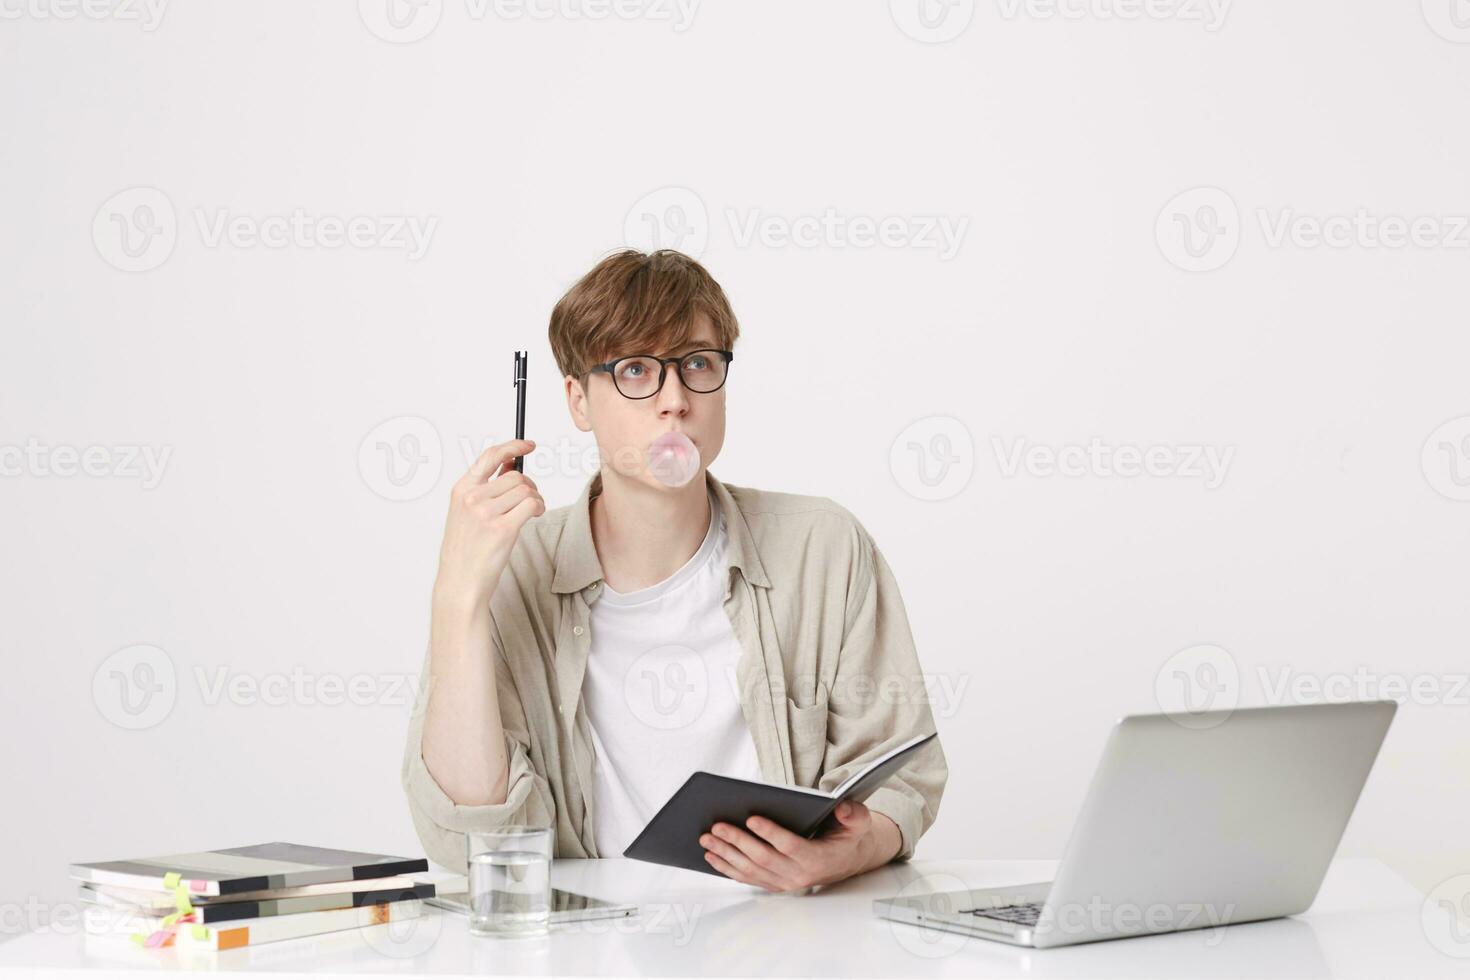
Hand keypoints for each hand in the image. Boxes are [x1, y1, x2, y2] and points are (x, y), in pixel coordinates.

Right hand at [433, 439, 544, 610]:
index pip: (489, 457)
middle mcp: (472, 498)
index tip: (528, 445)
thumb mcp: (466, 513)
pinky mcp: (502, 529)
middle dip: (529, 486)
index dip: (512, 446)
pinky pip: (532, 505)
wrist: (460, 582)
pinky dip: (539, 507)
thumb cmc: (466, 550)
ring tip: (531, 512)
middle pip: (516, 476)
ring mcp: (485, 513)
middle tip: (530, 500)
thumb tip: (511, 465)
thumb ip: (486, 489)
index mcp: (461, 490)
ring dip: (536, 499)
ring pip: (526, 490)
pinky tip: (535, 516)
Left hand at [698, 801, 899, 892]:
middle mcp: (798, 874)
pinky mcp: (772, 883)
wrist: (845, 860)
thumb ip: (854, 814)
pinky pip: (746, 878)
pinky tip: (712, 855)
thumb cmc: (846, 837)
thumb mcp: (858, 822)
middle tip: (717, 826)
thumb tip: (843, 807)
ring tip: (707, 839)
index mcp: (818, 858)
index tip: (752, 818)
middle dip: (738, 841)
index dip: (770, 833)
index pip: (790, 846)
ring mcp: (783, 882)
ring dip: (726, 854)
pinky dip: (726, 868)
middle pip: (763, 858)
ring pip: (750, 870)